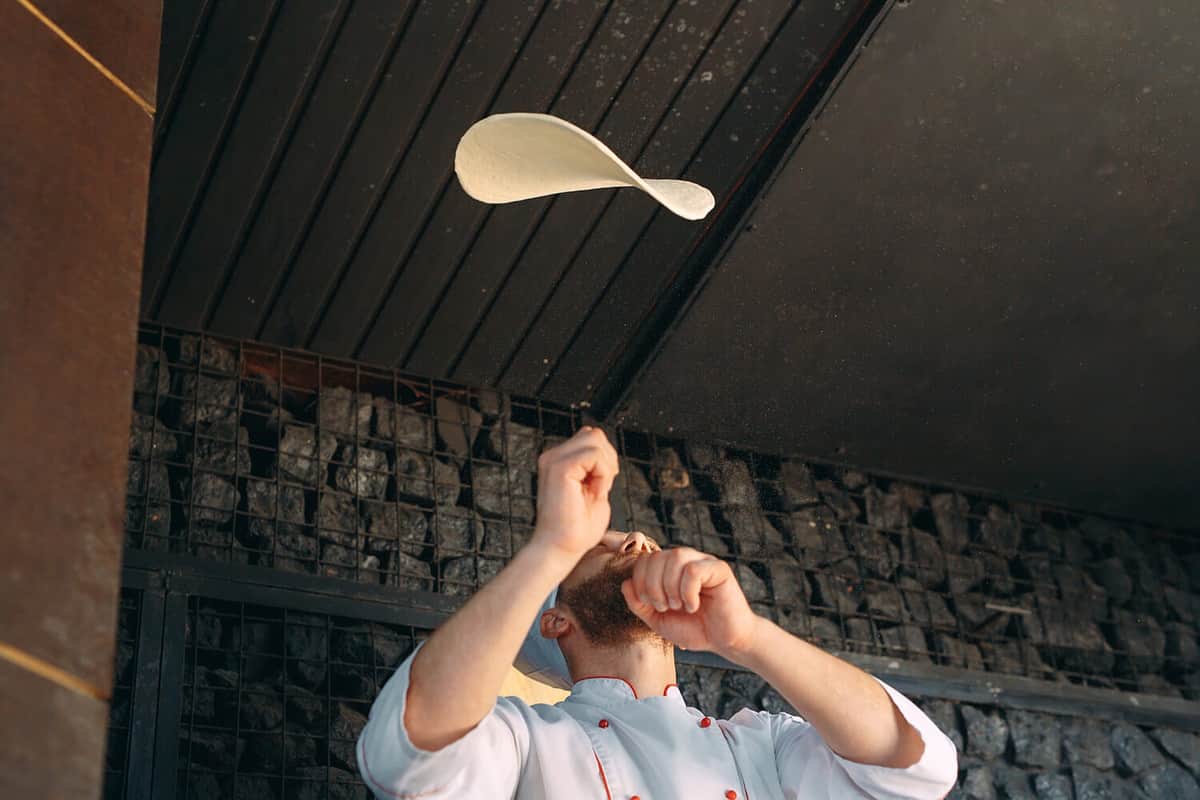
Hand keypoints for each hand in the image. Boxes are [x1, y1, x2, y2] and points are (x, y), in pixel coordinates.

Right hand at [530, 427, 619, 558]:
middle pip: (594, 434)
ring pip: (595, 439)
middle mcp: (553, 456)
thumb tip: (606, 452)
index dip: (605, 459)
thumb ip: (597, 468)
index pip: (590, 438)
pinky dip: (603, 473)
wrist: (561, 549)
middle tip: (600, 488)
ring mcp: (553, 460)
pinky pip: (594, 454)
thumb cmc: (577, 528)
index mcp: (559, 461)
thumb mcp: (594, 489)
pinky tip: (594, 491)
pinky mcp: (559, 468)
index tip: (601, 485)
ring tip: (595, 490)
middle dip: (608, 459)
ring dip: (605, 467)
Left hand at [620, 547, 761, 661]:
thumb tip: (626, 583)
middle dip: (653, 586)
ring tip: (679, 606)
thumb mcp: (658, 619)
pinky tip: (693, 605)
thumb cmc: (694, 629)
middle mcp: (686, 560)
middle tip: (665, 607)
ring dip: (670, 586)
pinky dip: (688, 591)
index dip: (640, 581)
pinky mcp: (720, 570)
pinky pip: (695, 569)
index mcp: (670, 569)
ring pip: (676, 557)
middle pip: (657, 557)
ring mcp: (703, 562)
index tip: (650, 604)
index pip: (645, 559)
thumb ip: (639, 604)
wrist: (724, 642)